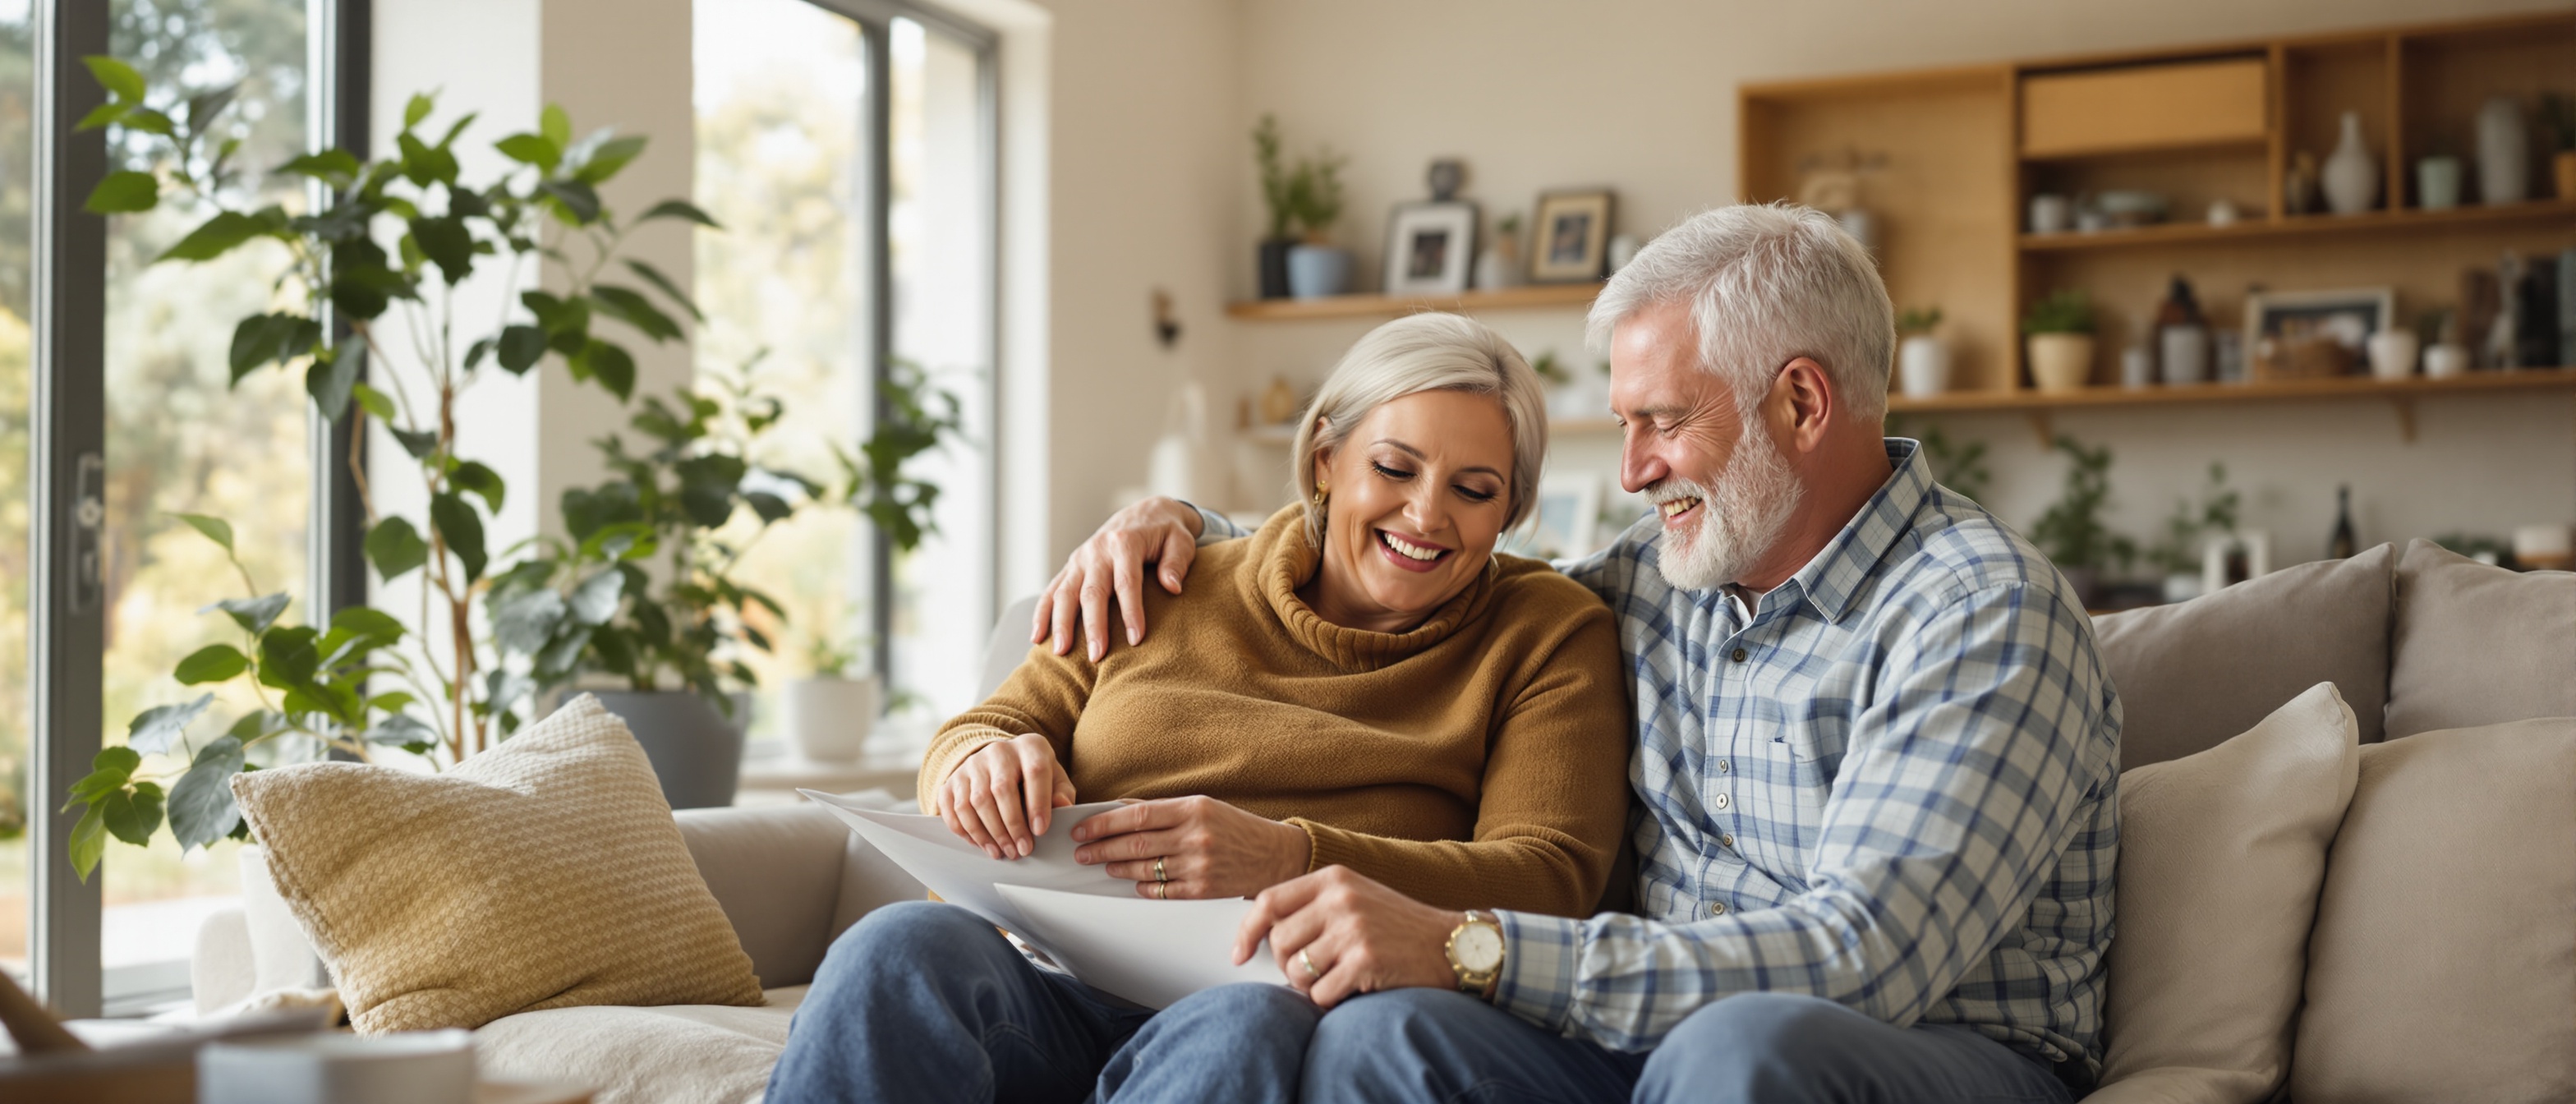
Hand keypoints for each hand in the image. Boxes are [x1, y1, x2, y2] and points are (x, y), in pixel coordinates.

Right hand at [933, 733, 1076, 858]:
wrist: (1001, 761)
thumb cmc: (1033, 775)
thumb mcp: (1055, 778)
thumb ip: (1062, 792)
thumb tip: (1063, 806)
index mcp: (1029, 747)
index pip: (1035, 772)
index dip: (1038, 804)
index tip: (1040, 831)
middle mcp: (998, 751)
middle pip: (1001, 789)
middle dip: (1012, 826)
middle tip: (1021, 850)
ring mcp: (972, 764)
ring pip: (975, 802)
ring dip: (988, 833)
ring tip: (1002, 852)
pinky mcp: (953, 779)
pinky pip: (953, 808)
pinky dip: (965, 830)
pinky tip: (980, 844)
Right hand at [1031, 497, 1204, 661]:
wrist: (1145, 513)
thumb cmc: (1167, 533)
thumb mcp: (1181, 541)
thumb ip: (1176, 562)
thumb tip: (1172, 587)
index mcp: (1126, 541)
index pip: (1127, 581)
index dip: (1131, 611)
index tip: (1135, 639)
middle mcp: (1098, 549)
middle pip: (1092, 591)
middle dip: (1094, 625)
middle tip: (1097, 656)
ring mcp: (1080, 558)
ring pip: (1065, 592)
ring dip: (1061, 623)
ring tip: (1061, 652)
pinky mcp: (1071, 566)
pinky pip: (1052, 590)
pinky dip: (1042, 614)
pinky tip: (1037, 638)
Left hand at [1071, 795, 1309, 899]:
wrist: (1274, 855)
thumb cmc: (1234, 828)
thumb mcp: (1203, 807)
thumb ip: (1163, 811)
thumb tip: (1120, 811)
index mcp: (1192, 809)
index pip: (1136, 815)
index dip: (1103, 823)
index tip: (1081, 830)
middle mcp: (1195, 836)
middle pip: (1134, 843)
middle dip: (1101, 849)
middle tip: (1081, 853)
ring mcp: (1199, 865)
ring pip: (1144, 869)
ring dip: (1117, 868)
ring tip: (1103, 866)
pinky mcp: (1203, 890)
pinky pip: (1162, 891)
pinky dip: (1142, 888)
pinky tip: (1133, 884)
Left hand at [1233, 866, 1464, 1008]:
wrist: (1452, 945)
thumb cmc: (1399, 927)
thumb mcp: (1357, 897)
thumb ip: (1314, 906)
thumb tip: (1261, 934)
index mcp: (1334, 878)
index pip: (1268, 901)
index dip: (1247, 932)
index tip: (1239, 954)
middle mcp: (1340, 899)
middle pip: (1279, 943)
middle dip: (1288, 965)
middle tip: (1314, 970)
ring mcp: (1352, 930)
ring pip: (1296, 972)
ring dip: (1311, 985)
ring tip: (1338, 977)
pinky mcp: (1364, 962)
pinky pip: (1320, 994)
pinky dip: (1330, 1000)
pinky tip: (1353, 988)